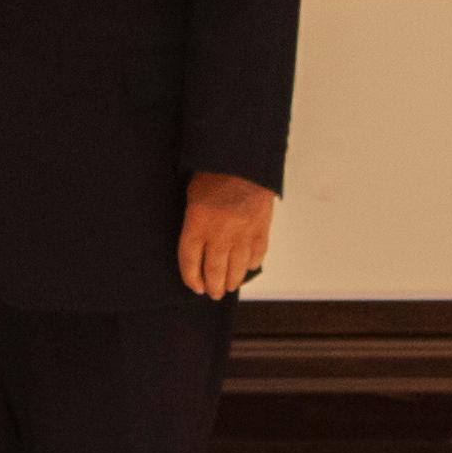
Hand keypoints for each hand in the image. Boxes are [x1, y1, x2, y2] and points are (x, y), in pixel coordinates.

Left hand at [179, 170, 274, 299]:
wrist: (245, 159)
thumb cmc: (214, 171)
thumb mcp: (192, 193)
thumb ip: (193, 220)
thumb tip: (196, 245)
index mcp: (197, 222)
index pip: (190, 260)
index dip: (191, 278)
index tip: (194, 286)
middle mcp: (219, 232)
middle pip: (214, 270)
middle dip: (212, 286)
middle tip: (213, 293)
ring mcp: (242, 232)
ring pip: (236, 267)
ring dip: (232, 280)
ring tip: (228, 287)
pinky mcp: (261, 228)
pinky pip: (257, 254)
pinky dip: (252, 264)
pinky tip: (247, 268)